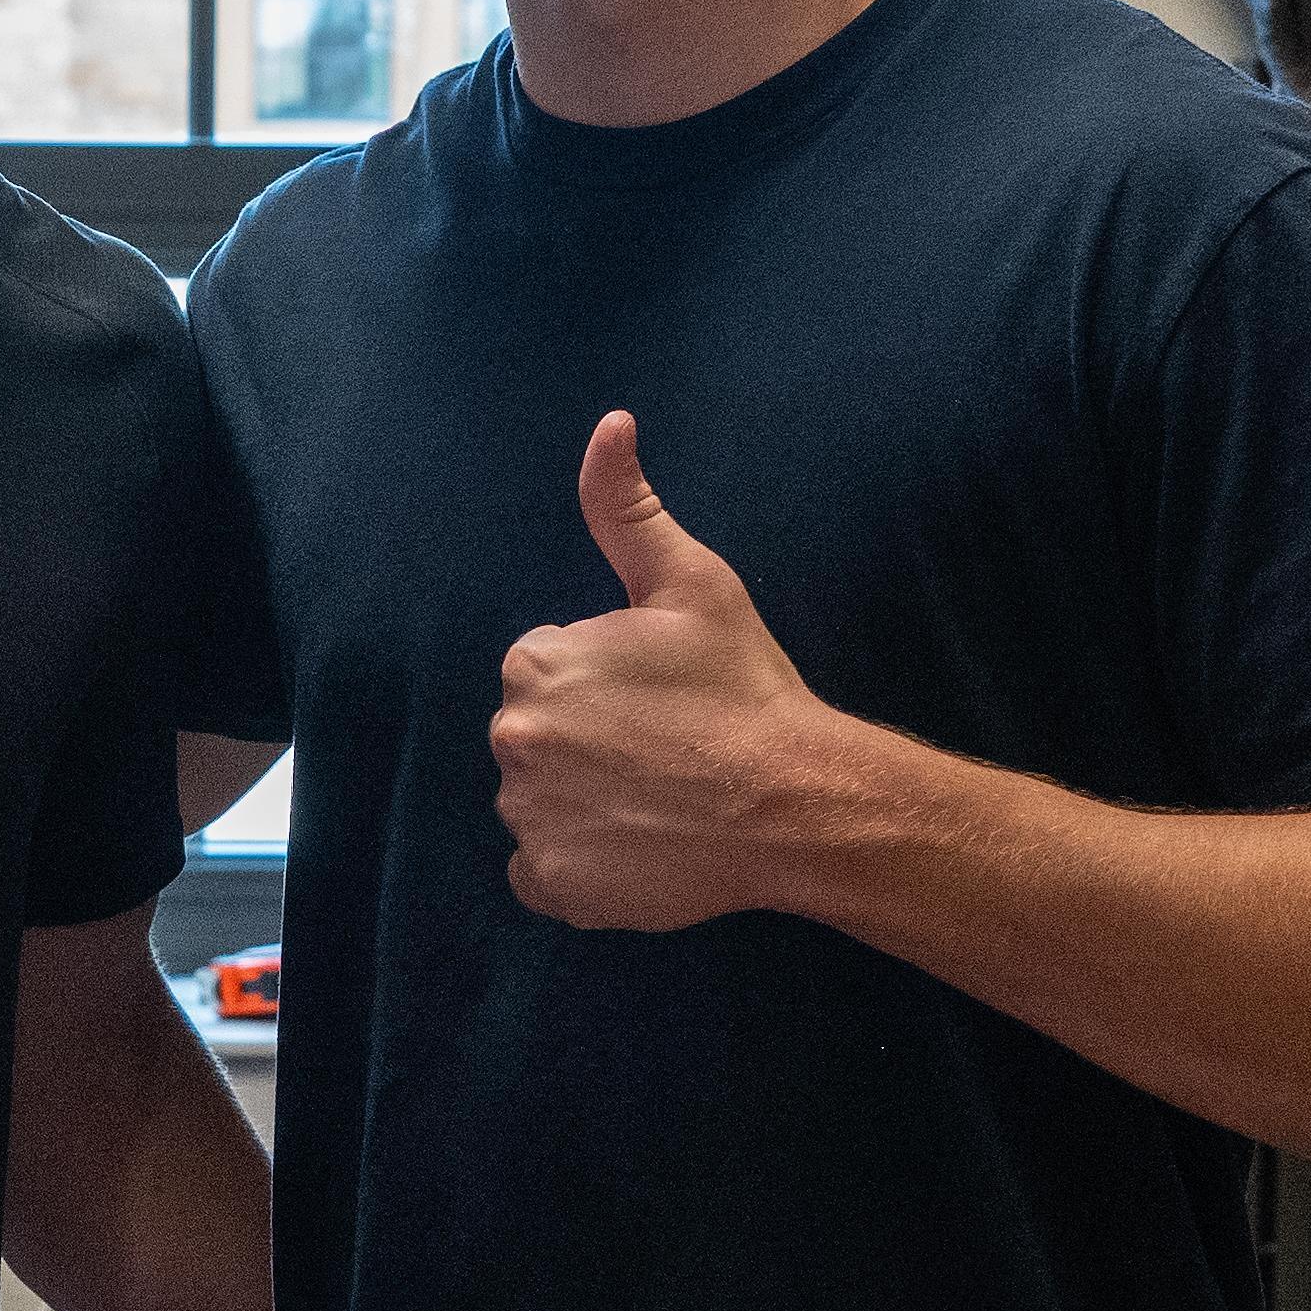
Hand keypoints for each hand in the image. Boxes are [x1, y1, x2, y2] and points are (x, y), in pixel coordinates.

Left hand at [489, 416, 853, 934]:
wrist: (795, 802)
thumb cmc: (745, 689)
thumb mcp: (691, 583)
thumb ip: (627, 507)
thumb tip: (610, 425)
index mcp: (536, 666)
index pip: (545, 674)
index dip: (605, 686)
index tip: (659, 701)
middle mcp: (515, 741)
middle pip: (538, 739)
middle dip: (588, 743)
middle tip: (665, 753)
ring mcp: (530, 819)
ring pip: (540, 804)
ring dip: (583, 804)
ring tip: (659, 800)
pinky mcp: (553, 885)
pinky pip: (542, 874)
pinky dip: (580, 866)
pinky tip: (638, 846)